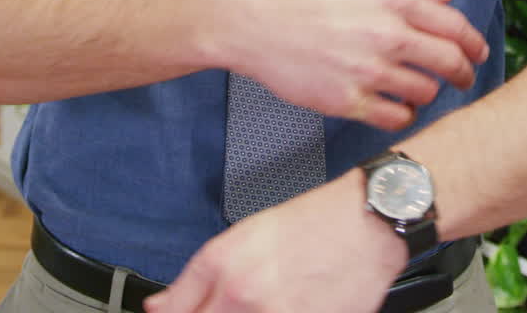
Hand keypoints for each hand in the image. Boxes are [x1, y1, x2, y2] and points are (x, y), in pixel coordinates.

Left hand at [143, 170, 405, 312]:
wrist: (368, 225)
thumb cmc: (314, 222)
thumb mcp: (245, 235)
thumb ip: (195, 279)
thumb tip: (159, 307)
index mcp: (224, 267)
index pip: (178, 312)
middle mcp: (246, 297)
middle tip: (234, 307)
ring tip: (266, 305)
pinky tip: (289, 308)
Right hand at [220, 0, 487, 130]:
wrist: (255, 22)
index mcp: (390, 1)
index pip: (452, 24)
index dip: (472, 41)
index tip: (477, 51)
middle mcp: (385, 35)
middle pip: (448, 61)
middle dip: (463, 72)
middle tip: (463, 77)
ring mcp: (368, 71)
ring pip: (425, 92)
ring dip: (429, 93)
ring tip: (420, 90)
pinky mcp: (348, 101)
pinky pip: (395, 118)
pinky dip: (403, 115)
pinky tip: (397, 106)